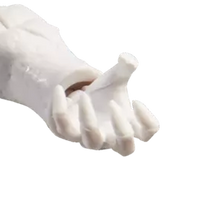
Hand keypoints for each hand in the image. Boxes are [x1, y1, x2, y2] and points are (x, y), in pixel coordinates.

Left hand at [47, 50, 162, 158]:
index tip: (136, 101)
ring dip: (89, 118)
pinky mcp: (67, 133)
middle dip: (123, 130)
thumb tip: (128, 59)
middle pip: (127, 151)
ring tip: (84, 94)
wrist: (79, 100)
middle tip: (113, 104)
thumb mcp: (116, 80)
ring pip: (92, 141)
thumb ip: (125, 69)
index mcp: (131, 127)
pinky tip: (59, 89)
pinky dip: (59, 107)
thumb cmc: (105, 95)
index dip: (149, 121)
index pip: (150, 135)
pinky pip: (61, 126)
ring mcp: (90, 139)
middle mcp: (112, 139)